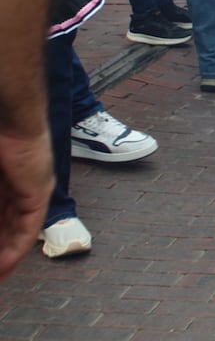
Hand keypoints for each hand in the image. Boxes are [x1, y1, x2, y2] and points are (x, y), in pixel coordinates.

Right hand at [0, 127, 52, 282]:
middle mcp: (19, 189)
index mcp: (3, 184)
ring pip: (16, 233)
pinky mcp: (38, 194)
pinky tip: (4, 268)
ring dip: (4, 257)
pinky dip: (15, 250)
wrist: (8, 120)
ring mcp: (31, 191)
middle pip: (6, 229)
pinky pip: (28, 230)